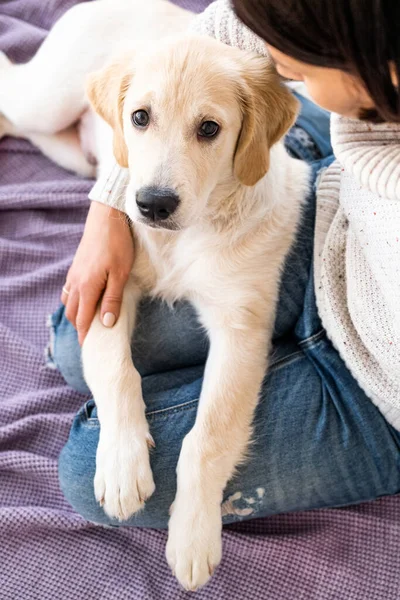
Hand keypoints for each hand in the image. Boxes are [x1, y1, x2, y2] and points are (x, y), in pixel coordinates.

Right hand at [61, 201, 133, 344]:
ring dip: (76, 314)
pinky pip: (69, 290)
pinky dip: (74, 301)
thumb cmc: (117, 245)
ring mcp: (74, 274)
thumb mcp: (120, 274)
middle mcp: (76, 283)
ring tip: (87, 323)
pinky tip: (84, 301)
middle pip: (73, 314)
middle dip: (80, 328)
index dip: (86, 335)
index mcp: (87, 288)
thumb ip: (112, 299)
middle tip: (89, 339)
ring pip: (69, 302)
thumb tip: (106, 323)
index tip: (89, 349)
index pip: (83, 319)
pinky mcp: (76, 267)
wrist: (106, 218)